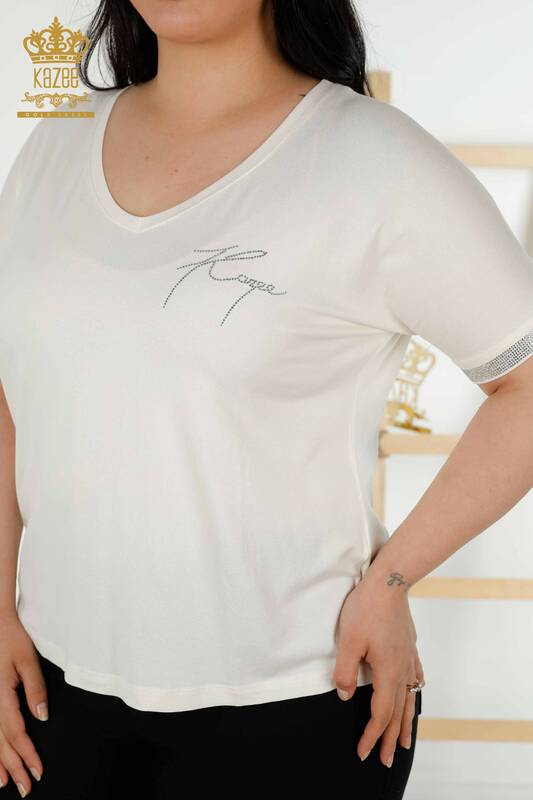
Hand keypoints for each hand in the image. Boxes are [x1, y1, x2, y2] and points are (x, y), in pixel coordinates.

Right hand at [0, 612, 47, 795]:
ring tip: (6, 783)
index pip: (14, 732)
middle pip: (0, 742)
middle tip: (25, 788)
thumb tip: (42, 717)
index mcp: (0, 695)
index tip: (37, 770)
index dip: (26, 753)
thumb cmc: (12, 639)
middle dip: (14, 766)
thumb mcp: (28, 661)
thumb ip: (35, 689)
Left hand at [333, 576, 424, 767]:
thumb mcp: (347, 641)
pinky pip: (414, 675)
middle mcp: (402, 669)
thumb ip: (345, 671)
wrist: (389, 581)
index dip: (371, 735)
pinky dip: (414, 690)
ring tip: (406, 741)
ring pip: (408, 697)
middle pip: (397, 712)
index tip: (364, 752)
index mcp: (387, 671)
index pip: (380, 713)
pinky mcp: (408, 644)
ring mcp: (408, 656)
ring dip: (405, 722)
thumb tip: (344, 695)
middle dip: (390, 739)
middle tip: (386, 761)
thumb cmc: (365, 608)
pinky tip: (415, 690)